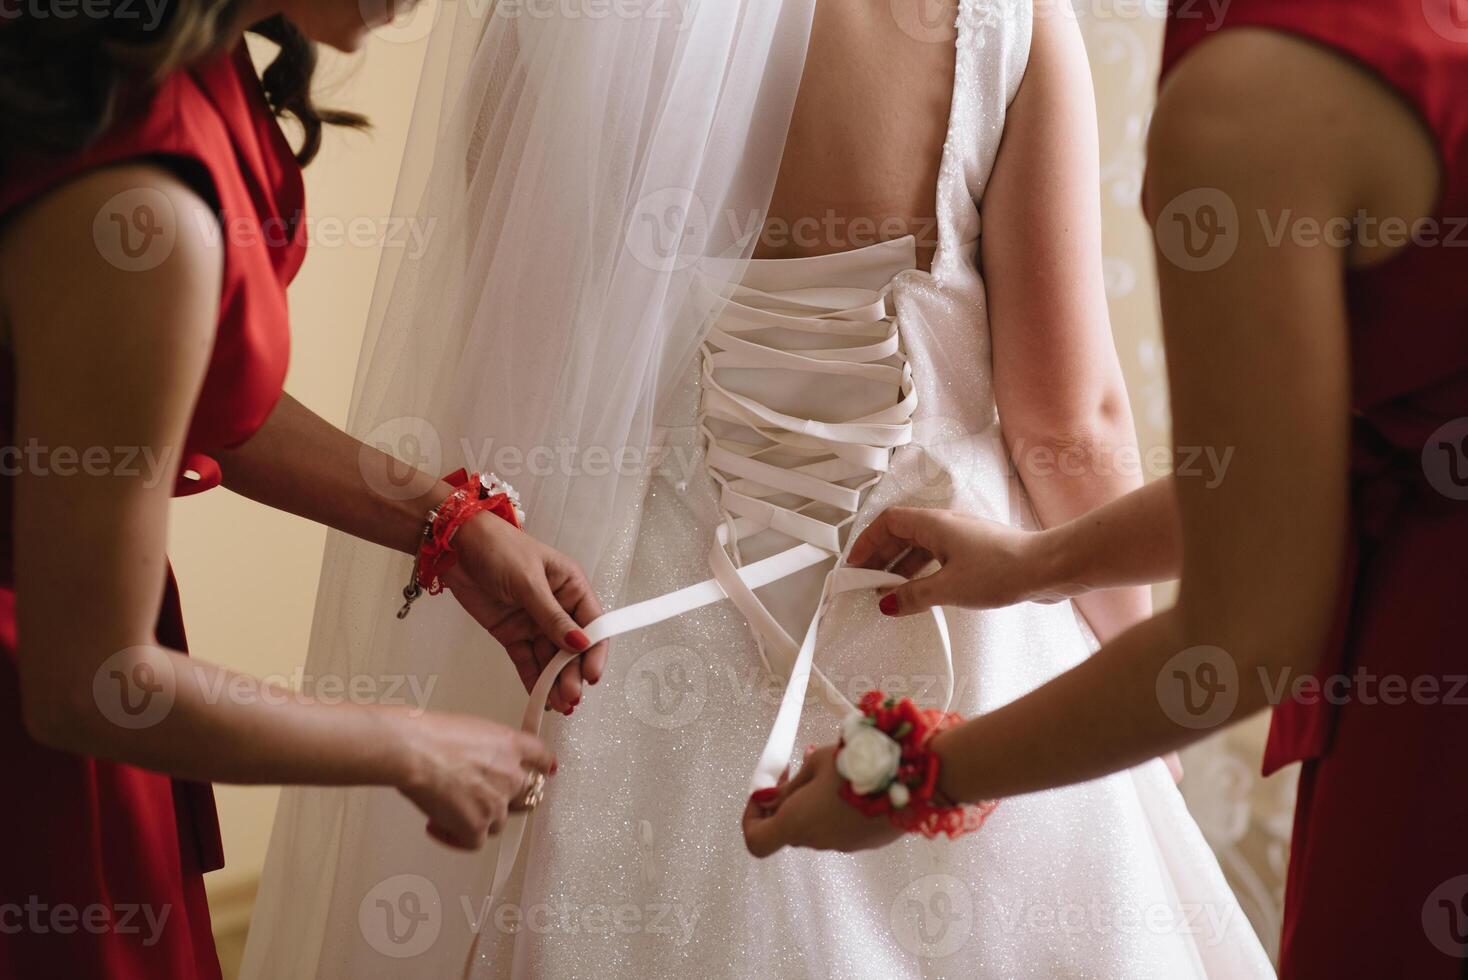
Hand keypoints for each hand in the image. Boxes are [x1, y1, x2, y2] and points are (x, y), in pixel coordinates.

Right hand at [396, 710, 555, 849]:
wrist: (416, 752)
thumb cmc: (432, 735)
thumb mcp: (472, 729)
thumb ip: (488, 749)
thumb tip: (480, 763)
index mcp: (511, 745)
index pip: (541, 758)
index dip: (543, 767)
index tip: (546, 771)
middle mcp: (512, 775)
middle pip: (526, 796)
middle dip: (508, 800)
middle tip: (484, 800)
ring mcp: (497, 804)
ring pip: (498, 822)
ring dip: (477, 818)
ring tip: (447, 809)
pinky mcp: (477, 827)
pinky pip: (474, 842)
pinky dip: (455, 838)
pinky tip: (437, 826)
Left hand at [443, 512, 608, 714]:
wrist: (455, 546)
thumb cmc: (497, 547)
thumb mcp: (528, 581)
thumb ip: (552, 616)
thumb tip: (579, 643)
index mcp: (570, 586)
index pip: (592, 624)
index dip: (594, 650)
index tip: (592, 674)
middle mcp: (557, 606)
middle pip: (572, 647)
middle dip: (572, 672)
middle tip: (571, 696)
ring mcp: (534, 621)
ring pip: (550, 658)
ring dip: (555, 681)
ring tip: (558, 704)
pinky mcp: (512, 633)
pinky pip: (527, 660)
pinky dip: (533, 679)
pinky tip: (540, 697)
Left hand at [742, 746, 903, 857]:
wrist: (910, 776)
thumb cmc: (858, 763)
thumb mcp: (815, 763)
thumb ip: (789, 788)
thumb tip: (767, 799)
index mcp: (797, 823)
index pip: (756, 842)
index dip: (751, 819)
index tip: (763, 795)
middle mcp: (817, 841)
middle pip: (787, 830)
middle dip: (785, 805)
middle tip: (795, 774)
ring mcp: (842, 845)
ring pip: (814, 828)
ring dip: (813, 807)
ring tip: (829, 774)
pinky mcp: (864, 842)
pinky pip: (839, 829)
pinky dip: (836, 812)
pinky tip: (852, 786)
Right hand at [847, 507, 1069, 616]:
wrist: (1048, 568)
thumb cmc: (1005, 568)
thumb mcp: (948, 588)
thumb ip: (912, 596)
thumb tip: (888, 603)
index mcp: (934, 524)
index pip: (887, 523)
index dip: (867, 542)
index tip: (855, 564)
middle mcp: (946, 526)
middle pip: (901, 534)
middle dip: (880, 557)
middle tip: (866, 581)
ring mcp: (961, 539)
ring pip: (919, 548)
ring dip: (900, 567)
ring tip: (888, 592)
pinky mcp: (974, 554)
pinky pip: (937, 559)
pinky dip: (921, 573)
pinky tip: (918, 592)